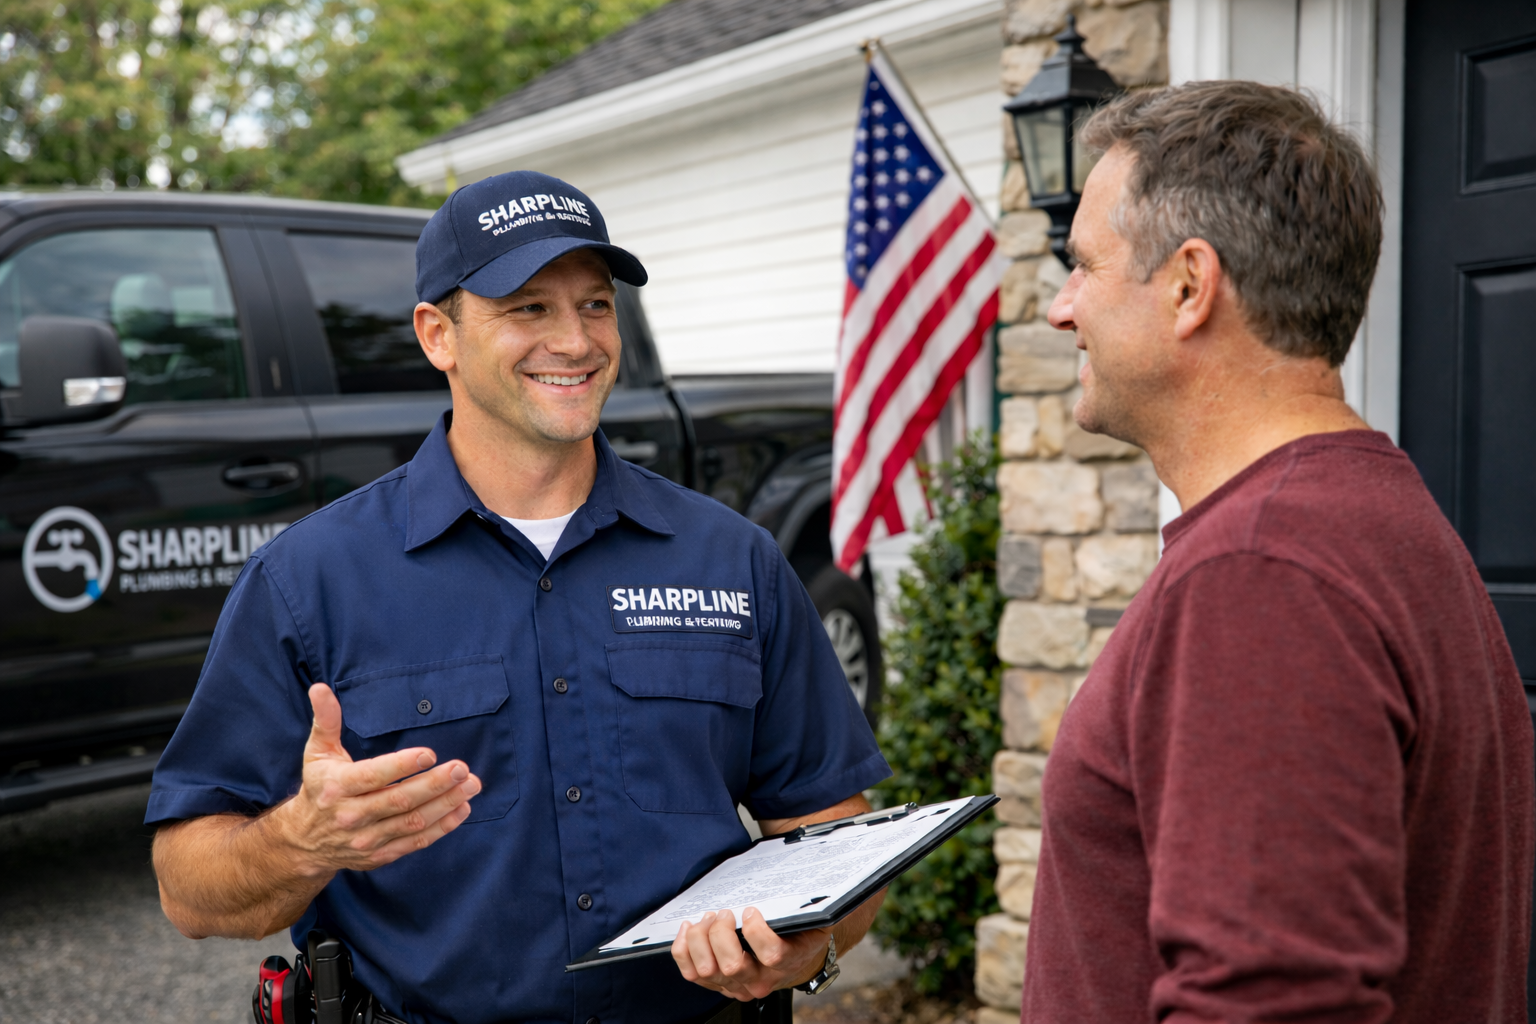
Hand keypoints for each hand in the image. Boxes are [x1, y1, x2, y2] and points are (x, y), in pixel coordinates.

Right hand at [270, 684, 481, 876]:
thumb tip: (320, 688)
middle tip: (462, 769)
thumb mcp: (318, 752)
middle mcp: (351, 816)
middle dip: (434, 784)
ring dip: (445, 804)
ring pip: (412, 822)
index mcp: (337, 787)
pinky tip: (462, 809)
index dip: (401, 766)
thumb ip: (325, 720)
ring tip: (471, 786)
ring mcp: (367, 839)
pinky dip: (442, 827)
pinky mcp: (379, 855)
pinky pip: (415, 842)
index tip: (429, 754)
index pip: (372, 776)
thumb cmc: (319, 787)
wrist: (303, 842)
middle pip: (399, 800)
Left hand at [672, 907, 831, 1000]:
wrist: (794, 960)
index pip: (771, 955)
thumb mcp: (810, 918)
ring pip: (707, 970)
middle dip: (721, 932)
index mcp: (788, 962)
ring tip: (708, 919)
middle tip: (724, 913)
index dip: (756, 931)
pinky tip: (689, 929)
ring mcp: (737, 986)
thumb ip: (804, 904)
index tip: (751, 910)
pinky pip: (691, 972)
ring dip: (701, 939)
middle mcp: (761, 980)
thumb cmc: (797, 934)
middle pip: (731, 965)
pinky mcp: (717, 985)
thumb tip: (802, 874)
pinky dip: (683, 949)